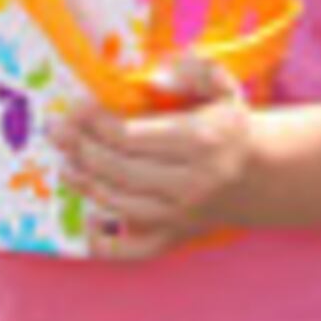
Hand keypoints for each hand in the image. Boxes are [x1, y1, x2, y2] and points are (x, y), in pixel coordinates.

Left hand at [53, 54, 256, 258]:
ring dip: (86, 183)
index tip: (77, 108)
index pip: (132, 136)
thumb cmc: (231, 124)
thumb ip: (195, 69)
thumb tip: (159, 72)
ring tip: (64, 162)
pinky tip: (88, 224)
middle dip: (82, 148)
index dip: (97, 122)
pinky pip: (137, 251)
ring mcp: (183, 214)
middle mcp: (191, 182)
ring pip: (122, 203)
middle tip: (56, 132)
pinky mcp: (179, 235)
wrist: (264, 173)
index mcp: (199, 141)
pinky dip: (108, 245)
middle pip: (121, 169)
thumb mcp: (222, 85)